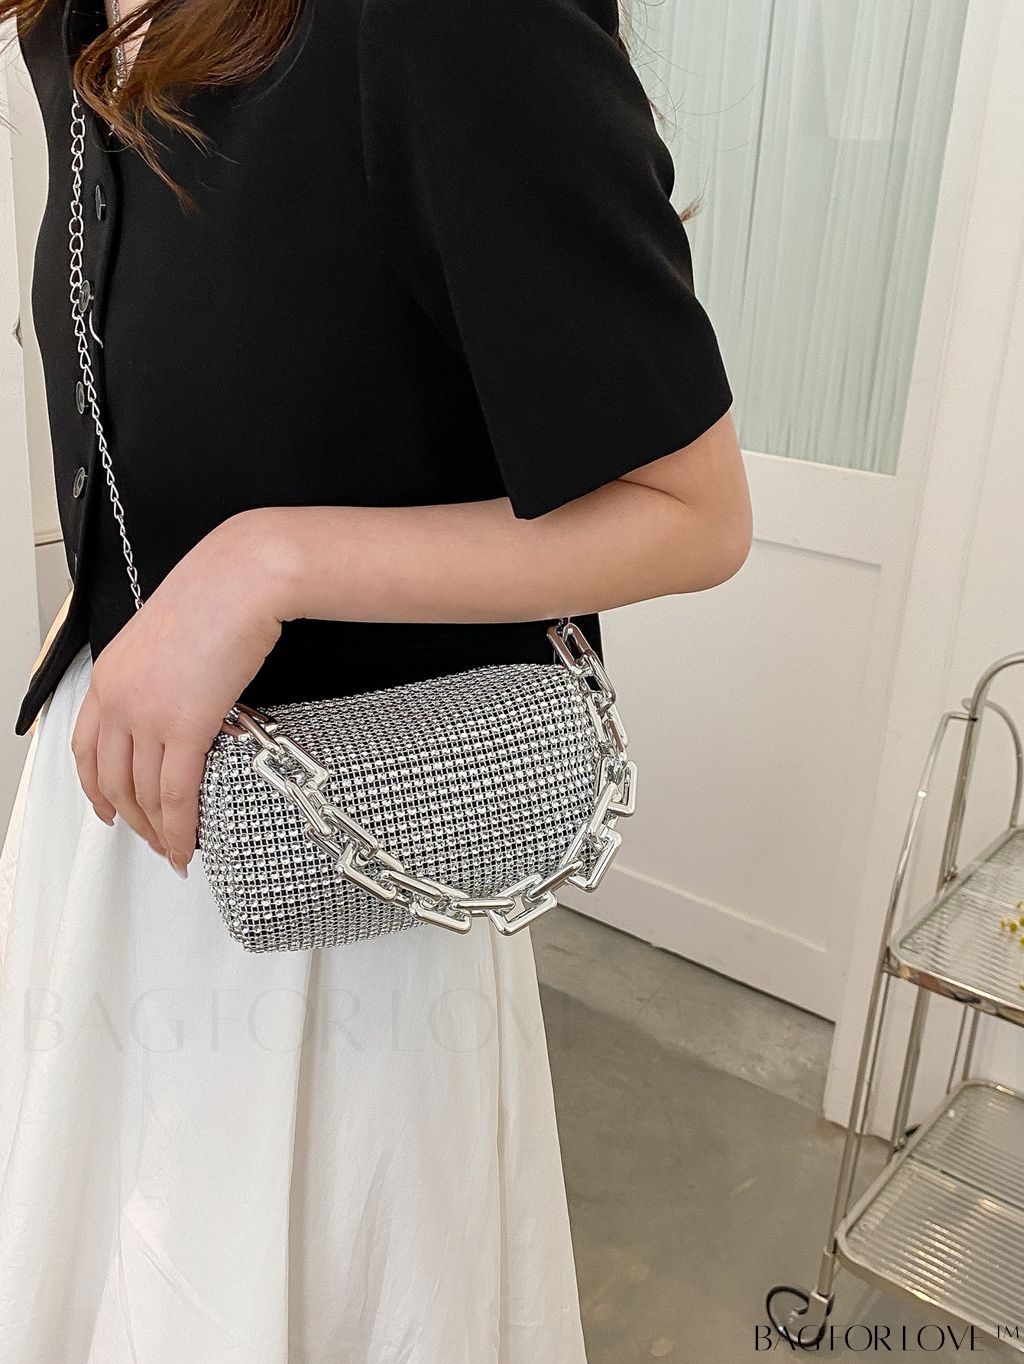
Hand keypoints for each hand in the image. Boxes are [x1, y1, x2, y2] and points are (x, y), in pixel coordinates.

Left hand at [72, 511, 288, 874]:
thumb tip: (177, 707)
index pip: (86, 749)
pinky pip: (176, 794)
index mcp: (110, 676)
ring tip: (175, 849)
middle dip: (131, 820)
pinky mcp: (184, 727)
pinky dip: (180, 827)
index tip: (106, 809)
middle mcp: (119, 699)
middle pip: (112, 780)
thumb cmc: (217, 595)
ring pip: (142, 795)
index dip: (95, 789)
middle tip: (151, 839)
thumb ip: (158, 678)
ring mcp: (147, 715)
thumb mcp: (166, 638)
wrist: (242, 579)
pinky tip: (188, 843)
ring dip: (158, 831)